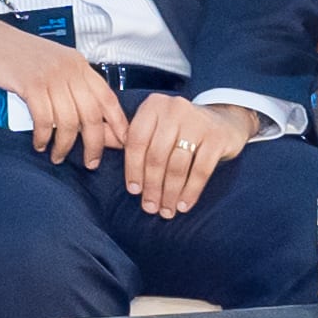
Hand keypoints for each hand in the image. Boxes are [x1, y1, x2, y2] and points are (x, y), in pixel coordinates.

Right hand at [0, 7, 129, 168]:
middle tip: (90, 162)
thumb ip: (69, 86)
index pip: (108, 98)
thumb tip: (85, 118)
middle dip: (94, 144)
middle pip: (92, 115)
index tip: (122, 143)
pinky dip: (44, 136)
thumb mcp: (52, 64)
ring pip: (69, 121)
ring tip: (57, 156)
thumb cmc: (16, 53)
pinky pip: (44, 119)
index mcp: (78, 64)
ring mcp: (51, 77)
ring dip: (65, 145)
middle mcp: (70, 70)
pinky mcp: (31, 84)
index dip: (119, 123)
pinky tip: (40, 143)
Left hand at [119, 93, 256, 219]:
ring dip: (169, 192)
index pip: (136, 141)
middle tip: (150, 208)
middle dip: (152, 186)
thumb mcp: (153, 125)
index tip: (133, 191)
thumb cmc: (180, 128)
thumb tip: (93, 142)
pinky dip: (190, 191)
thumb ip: (124, 134)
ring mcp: (198, 122)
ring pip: (177, 165)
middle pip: (156, 156)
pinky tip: (183, 205)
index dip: (133, 169)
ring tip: (166, 210)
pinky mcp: (217, 137)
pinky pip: (200, 170)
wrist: (225, 121)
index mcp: (153, 106)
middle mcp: (174, 109)